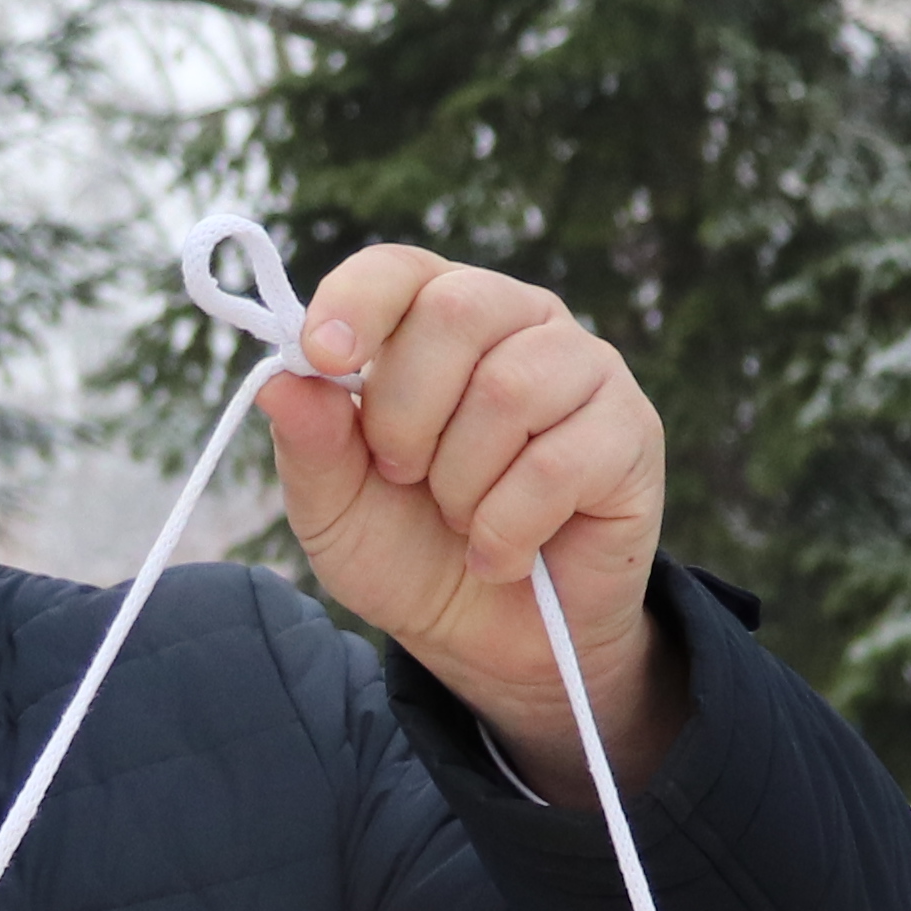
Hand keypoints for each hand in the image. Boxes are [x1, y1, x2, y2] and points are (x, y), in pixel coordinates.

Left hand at [257, 243, 686, 803]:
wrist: (488, 642)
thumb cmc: (411, 553)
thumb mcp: (334, 509)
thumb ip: (310, 444)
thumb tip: (279, 381)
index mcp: (436, 318)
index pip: (399, 269)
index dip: (357, 303)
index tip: (324, 359)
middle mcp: (517, 323)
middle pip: (457, 310)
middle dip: (406, 414)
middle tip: (405, 477)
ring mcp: (583, 371)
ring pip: (510, 388)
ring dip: (460, 481)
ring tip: (461, 519)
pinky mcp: (631, 432)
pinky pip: (558, 463)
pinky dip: (507, 528)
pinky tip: (500, 555)